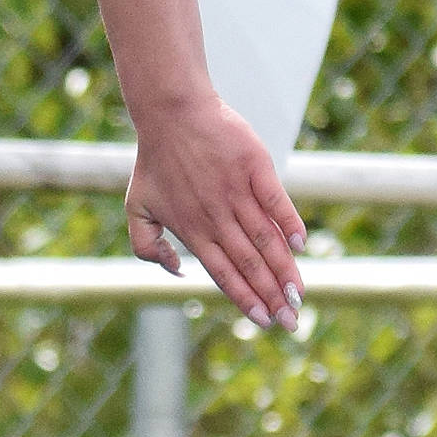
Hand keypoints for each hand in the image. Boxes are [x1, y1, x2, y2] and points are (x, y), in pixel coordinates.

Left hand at [125, 97, 306, 328]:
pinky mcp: (254, 168)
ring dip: (284, 269)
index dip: (243, 298)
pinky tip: (299, 245)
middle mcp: (215, 216)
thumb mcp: (136, 208)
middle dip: (271, 296)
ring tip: (300, 294)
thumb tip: (177, 272)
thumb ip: (147, 245)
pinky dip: (288, 221)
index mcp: (191, 229)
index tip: (262, 321)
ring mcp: (236, 192)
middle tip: (291, 322)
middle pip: (248, 263)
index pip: (222, 272)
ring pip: (264, 239)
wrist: (171, 114)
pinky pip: (275, 199)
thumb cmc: (155, 162)